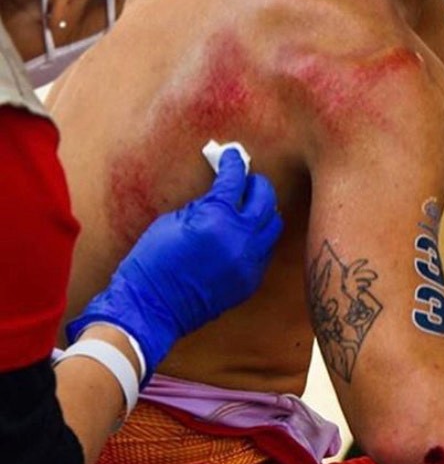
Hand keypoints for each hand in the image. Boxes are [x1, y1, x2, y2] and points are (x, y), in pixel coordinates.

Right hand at [66, 149, 282, 380]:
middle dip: (257, 184)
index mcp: (216, 218)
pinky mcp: (251, 280)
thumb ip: (203, 205)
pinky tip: (244, 235)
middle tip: (247, 180)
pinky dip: (258, 238)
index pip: (234, 180)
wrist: (150, 308)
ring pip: (273, 225)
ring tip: (251, 207)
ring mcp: (249, 261)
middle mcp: (240, 238)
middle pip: (265, 198)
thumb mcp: (172, 221)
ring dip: (263, 211)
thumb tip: (221, 194)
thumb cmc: (152, 261)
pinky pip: (265, 250)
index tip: (232, 155)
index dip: (233, 163)